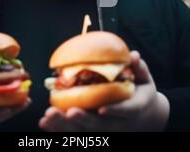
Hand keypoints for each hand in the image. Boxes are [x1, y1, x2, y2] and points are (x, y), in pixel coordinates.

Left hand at [39, 51, 168, 131]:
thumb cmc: (140, 93)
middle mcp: (119, 123)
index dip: (114, 111)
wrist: (144, 116)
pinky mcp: (94, 132)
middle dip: (84, 120)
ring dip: (65, 125)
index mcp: (134, 109)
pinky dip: (59, 129)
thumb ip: (139, 68)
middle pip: (101, 125)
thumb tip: (133, 55)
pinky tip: (44, 123)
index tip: (101, 108)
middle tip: (69, 112)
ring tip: (49, 116)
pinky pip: (76, 133)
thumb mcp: (145, 80)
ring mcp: (106, 130)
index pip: (126, 111)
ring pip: (85, 132)